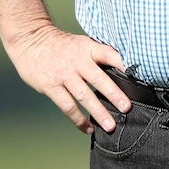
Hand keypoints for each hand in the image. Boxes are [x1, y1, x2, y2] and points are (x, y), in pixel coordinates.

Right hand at [11, 25, 132, 134]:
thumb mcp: (82, 43)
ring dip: (98, 112)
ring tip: (110, 126)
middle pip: (99, 78)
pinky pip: (68, 106)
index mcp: (88, 48)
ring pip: (84, 95)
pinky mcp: (51, 86)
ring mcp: (64, 74)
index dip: (123, 64)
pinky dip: (79, 119)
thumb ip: (98, 55)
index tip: (138, 77)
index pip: (109, 54)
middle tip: (126, 108)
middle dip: (114, 94)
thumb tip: (123, 70)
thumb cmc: (62, 45)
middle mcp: (77, 61)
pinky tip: (88, 129)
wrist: (30, 39)